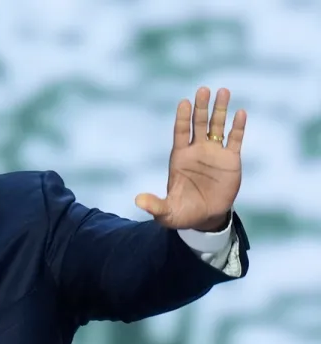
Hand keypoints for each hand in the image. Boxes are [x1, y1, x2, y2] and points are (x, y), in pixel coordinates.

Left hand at [135, 87, 246, 231]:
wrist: (205, 219)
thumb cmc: (182, 213)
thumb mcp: (166, 212)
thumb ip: (154, 205)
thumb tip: (138, 200)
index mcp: (180, 158)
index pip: (181, 132)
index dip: (183, 118)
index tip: (184, 102)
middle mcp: (197, 151)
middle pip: (199, 124)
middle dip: (201, 107)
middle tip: (204, 89)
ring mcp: (214, 154)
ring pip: (217, 126)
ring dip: (220, 110)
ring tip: (223, 91)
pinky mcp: (231, 161)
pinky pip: (235, 140)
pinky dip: (238, 127)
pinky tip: (240, 113)